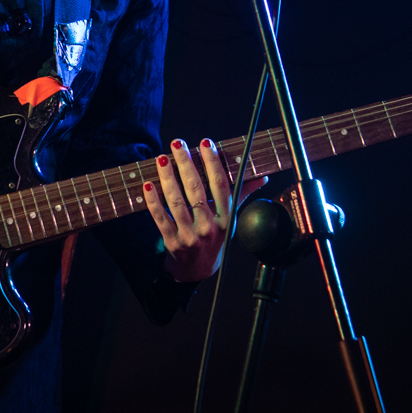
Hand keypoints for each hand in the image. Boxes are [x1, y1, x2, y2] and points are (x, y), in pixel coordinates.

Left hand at [143, 138, 268, 282]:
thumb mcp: (231, 218)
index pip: (221, 185)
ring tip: (162, 158)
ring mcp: (190, 236)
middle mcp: (210, 227)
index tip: (206, 143)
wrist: (198, 268)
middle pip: (196, 190)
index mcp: (227, 218)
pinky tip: (148, 184)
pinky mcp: (172, 242)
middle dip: (186, 164)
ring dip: (168, 178)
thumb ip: (242, 194)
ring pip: (176, 201)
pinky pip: (161, 218)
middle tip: (177, 144)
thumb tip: (263, 177)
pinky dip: (153, 200)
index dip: (213, 163)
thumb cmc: (215, 237)